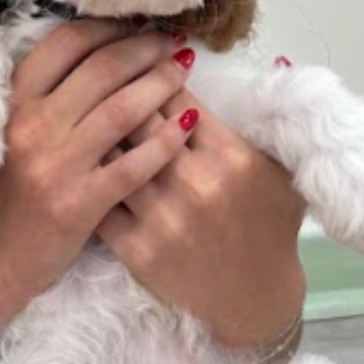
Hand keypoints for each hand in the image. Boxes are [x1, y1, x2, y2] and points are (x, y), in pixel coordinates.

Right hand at [0, 20, 192, 330]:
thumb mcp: (4, 138)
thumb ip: (40, 102)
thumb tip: (92, 61)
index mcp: (12, 105)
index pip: (65, 45)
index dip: (107, 28)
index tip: (138, 25)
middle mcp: (32, 127)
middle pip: (102, 69)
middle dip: (145, 48)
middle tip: (173, 43)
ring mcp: (56, 165)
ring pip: (122, 109)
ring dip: (161, 84)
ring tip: (184, 72)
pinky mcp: (79, 204)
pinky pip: (134, 165)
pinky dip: (165, 141)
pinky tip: (188, 126)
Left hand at [96, 51, 308, 352]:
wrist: (256, 300)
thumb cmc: (271, 229)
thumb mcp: (281, 172)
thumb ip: (268, 122)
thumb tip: (277, 62)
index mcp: (232, 158)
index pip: (177, 98)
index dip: (155, 74)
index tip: (142, 62)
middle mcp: (195, 184)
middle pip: (139, 117)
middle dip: (120, 91)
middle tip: (103, 76)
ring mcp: (163, 219)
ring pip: (114, 156)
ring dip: (97, 130)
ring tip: (84, 112)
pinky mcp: (138, 250)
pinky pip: (102, 201)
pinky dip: (90, 178)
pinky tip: (81, 162)